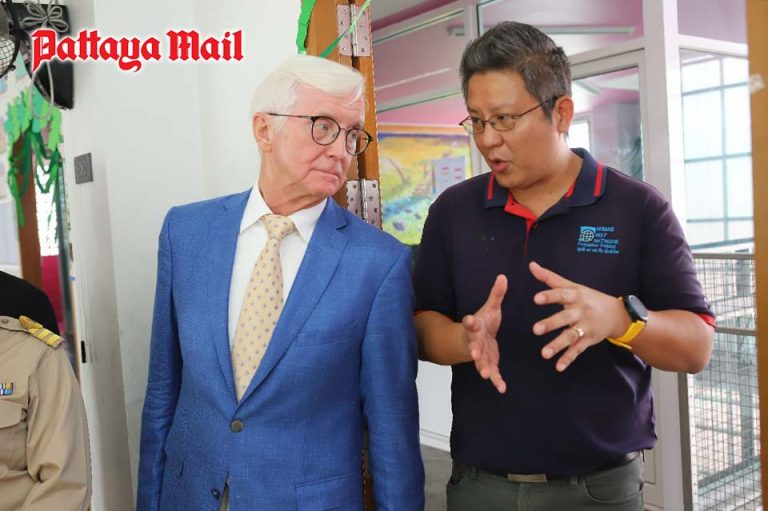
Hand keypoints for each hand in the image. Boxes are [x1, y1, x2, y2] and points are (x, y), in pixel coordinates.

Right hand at [462, 274, 507, 392]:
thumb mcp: (490, 308)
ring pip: (480, 362)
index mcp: (475, 326)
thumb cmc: (484, 323)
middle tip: (473, 353)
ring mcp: (480, 355)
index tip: (469, 320)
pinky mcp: (488, 364)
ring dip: (482, 368)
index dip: (470, 322)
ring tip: (485, 374)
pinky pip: (492, 373)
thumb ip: (496, 295)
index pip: (471, 323)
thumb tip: (503, 276)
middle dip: (473, 350)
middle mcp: (475, 342)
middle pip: (473, 345)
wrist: (475, 340)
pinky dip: (496, 381)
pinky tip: (502, 389)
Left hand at [529, 261, 629, 371]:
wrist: (616, 314)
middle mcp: (580, 311)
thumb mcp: (571, 285)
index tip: (535, 299)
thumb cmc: (587, 297)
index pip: (562, 294)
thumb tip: (531, 265)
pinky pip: (577, 350)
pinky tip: (558, 366)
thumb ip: (549, 278)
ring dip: (557, 345)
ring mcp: (585, 327)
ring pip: (570, 337)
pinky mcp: (588, 340)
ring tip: (544, 354)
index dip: (549, 296)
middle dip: (551, 324)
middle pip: (565, 318)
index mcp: (575, 296)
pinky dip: (568, 358)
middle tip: (535, 330)